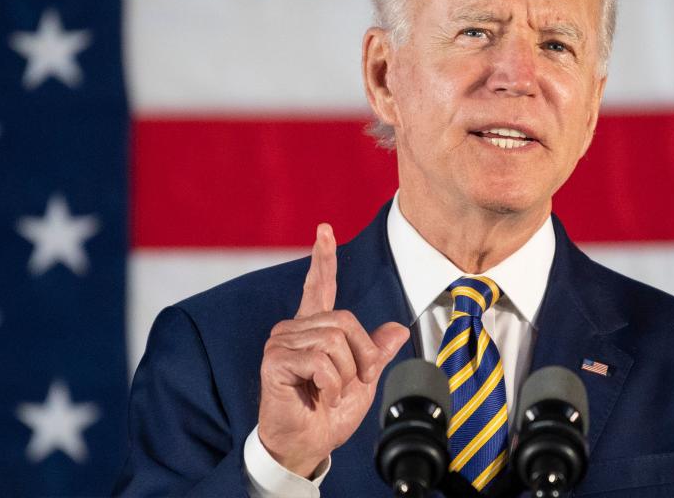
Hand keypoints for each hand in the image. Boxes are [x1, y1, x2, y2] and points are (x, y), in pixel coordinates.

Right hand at [257, 223, 409, 476]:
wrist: (308, 443)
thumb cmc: (328, 413)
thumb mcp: (363, 380)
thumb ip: (376, 352)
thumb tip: (398, 330)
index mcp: (314, 329)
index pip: (319, 286)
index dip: (323, 258)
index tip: (325, 230)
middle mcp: (295, 329)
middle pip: (346, 321)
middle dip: (361, 356)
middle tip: (351, 384)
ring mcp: (281, 342)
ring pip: (335, 341)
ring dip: (345, 374)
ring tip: (329, 392)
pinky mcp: (275, 360)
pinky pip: (320, 360)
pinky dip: (330, 385)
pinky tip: (318, 396)